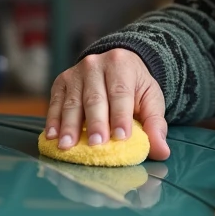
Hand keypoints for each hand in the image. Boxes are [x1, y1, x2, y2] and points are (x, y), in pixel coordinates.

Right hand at [44, 48, 169, 160]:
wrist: (115, 64)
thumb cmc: (134, 86)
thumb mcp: (151, 99)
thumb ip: (155, 125)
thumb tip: (161, 151)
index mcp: (122, 65)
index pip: (121, 92)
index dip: (121, 116)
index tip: (120, 137)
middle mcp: (96, 64)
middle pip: (95, 97)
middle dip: (95, 122)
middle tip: (95, 144)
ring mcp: (76, 72)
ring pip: (73, 102)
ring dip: (69, 125)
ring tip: (67, 145)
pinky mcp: (61, 82)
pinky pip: (55, 102)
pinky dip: (53, 120)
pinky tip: (52, 136)